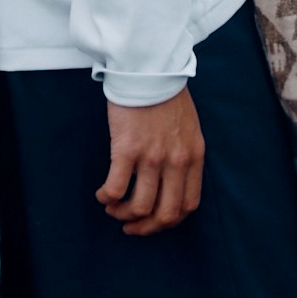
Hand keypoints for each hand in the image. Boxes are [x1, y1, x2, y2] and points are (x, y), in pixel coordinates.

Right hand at [96, 85, 204, 235]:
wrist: (148, 70)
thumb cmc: (166, 95)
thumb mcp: (189, 128)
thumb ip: (185, 154)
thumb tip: (173, 180)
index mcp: (194, 156)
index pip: (188, 205)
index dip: (170, 220)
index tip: (155, 220)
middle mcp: (176, 161)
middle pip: (165, 213)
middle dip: (146, 227)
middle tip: (132, 227)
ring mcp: (151, 157)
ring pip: (139, 207)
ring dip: (123, 215)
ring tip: (113, 209)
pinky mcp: (126, 150)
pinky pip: (115, 188)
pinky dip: (107, 197)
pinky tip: (102, 194)